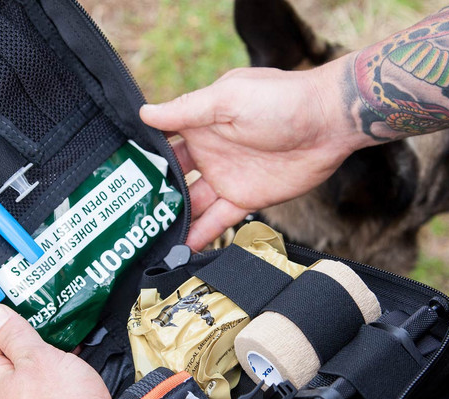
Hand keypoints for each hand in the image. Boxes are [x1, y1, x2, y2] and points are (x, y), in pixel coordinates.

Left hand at [0, 305, 113, 398]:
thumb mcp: (37, 358)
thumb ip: (14, 335)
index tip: (1, 299)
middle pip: (0, 360)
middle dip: (15, 337)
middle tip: (35, 316)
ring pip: (22, 378)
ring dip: (36, 358)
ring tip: (57, 341)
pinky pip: (38, 395)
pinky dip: (49, 378)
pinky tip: (68, 372)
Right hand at [141, 64, 365, 249]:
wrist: (328, 124)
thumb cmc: (280, 101)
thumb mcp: (228, 99)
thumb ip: (187, 110)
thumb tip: (145, 113)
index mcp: (200, 124)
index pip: (163, 143)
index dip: (144, 158)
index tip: (120, 177)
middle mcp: (208, 153)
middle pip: (173, 179)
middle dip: (154, 195)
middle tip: (130, 216)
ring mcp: (225, 178)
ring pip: (192, 204)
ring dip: (174, 219)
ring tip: (150, 239)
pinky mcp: (245, 199)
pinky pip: (217, 220)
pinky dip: (200, 234)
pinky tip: (182, 249)